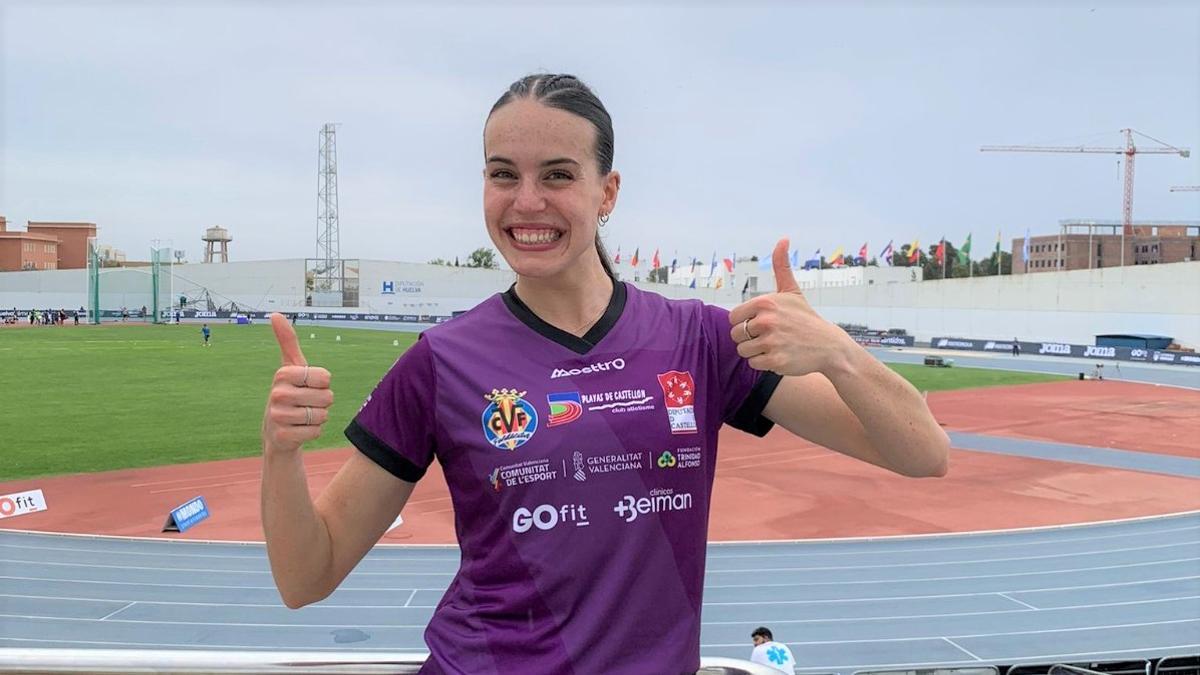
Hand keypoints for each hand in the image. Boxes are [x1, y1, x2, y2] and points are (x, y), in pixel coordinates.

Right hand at [262, 313, 333, 454]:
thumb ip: (287, 341)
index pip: (325, 377)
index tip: (308, 386)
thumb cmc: (290, 393)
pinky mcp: (283, 436)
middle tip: (306, 403)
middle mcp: (278, 394)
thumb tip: (275, 314)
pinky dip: (313, 432)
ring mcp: (278, 416)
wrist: (276, 432)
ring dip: (318, 418)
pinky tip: (300, 430)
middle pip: (327, 397)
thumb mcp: (291, 367)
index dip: (323, 384)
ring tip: (302, 416)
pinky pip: (316, 432)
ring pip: (323, 415)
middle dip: (322, 402)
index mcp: (283, 374)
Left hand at [729, 238, 854, 376]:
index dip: (745, 322)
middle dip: (749, 338)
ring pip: (743, 351)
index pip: (734, 317)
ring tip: (774, 345)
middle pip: (736, 335)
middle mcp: (766, 321)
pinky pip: (754, 363)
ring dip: (755, 351)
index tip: (761, 323)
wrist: (828, 345)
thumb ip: (781, 266)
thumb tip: (783, 239)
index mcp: (765, 303)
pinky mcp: (775, 360)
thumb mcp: (792, 290)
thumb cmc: (805, 317)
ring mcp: (771, 341)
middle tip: (769, 336)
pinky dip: (764, 362)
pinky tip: (779, 355)